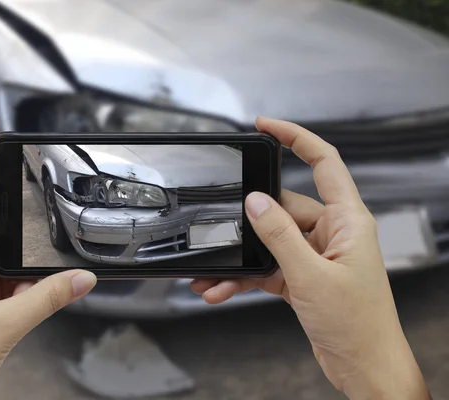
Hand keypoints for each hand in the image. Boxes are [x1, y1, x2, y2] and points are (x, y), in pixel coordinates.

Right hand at [192, 118, 429, 399]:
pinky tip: (223, 288)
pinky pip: (267, 266)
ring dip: (242, 256)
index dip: (295, 138)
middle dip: (249, 221)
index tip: (265, 126)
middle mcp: (332, 232)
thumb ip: (280, 235)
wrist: (363, 365)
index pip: (324, 162)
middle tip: (221, 228)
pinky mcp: (303, 275)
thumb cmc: (357, 324)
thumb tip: (255, 202)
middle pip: (283, 207)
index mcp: (348, 220)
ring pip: (270, 241)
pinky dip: (245, 276)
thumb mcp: (311, 275)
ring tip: (213, 274)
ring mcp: (316, 254)